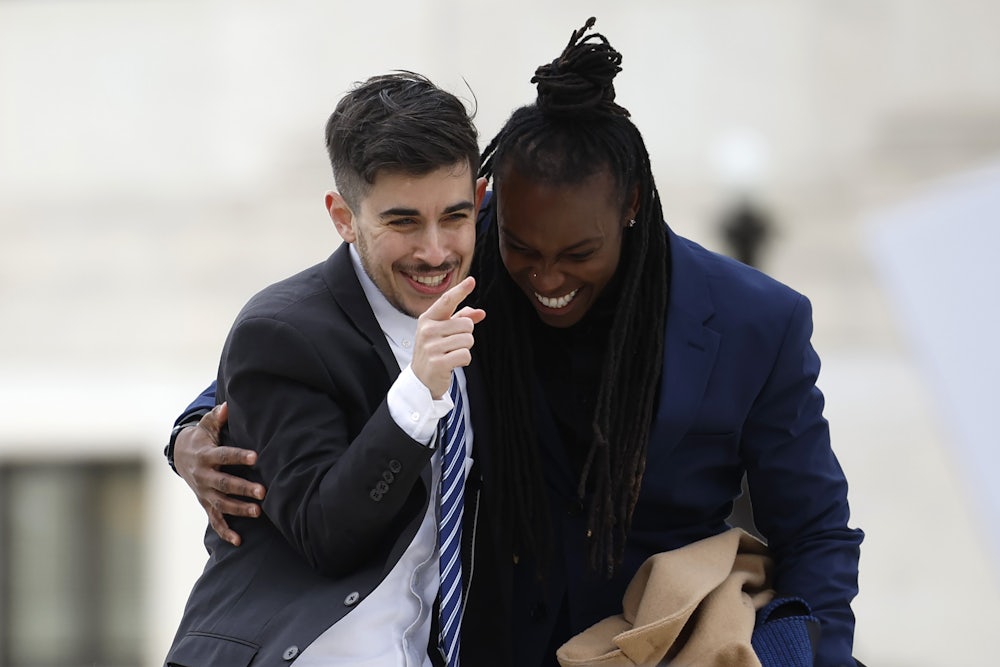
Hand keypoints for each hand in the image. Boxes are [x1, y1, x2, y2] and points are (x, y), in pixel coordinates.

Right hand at [174, 402, 266, 545]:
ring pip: (221, 504)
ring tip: (259, 512)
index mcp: (205, 456)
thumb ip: (216, 417)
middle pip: (224, 484)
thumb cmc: (202, 438)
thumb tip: (227, 406)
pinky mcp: (206, 503)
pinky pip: (214, 520)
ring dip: (239, 509)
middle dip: (243, 489)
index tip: (255, 456)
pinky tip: (239, 540)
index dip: (238, 456)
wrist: (181, 457)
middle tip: (263, 492)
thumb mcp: (206, 426)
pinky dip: (225, 531)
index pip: (223, 456)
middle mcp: (204, 476)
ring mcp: (204, 493)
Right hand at [411, 276, 484, 397]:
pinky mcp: (438, 362)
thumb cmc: (434, 351)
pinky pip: (465, 355)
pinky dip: (464, 360)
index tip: (471, 281)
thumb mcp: (444, 332)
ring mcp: (431, 346)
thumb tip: (480, 313)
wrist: (421, 379)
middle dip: (466, 335)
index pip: (446, 301)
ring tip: (451, 354)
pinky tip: (452, 363)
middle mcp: (428, 330)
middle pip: (466, 324)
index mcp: (428, 319)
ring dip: (465, 348)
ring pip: (468, 340)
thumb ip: (461, 319)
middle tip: (453, 345)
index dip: (460, 290)